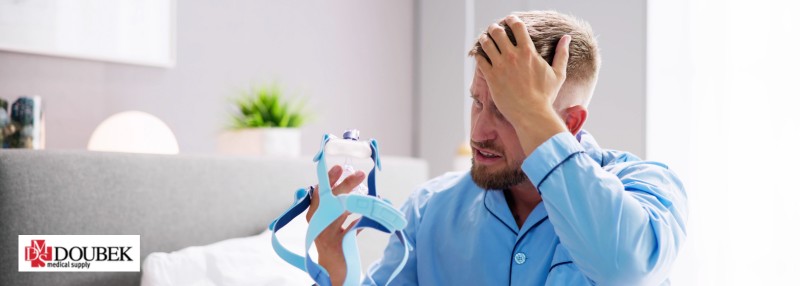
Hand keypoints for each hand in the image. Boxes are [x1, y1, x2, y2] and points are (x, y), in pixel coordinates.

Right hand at [305, 165, 365, 285]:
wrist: (331, 267)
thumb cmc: (334, 241)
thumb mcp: (336, 222)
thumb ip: (344, 208)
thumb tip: (368, 192)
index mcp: (314, 213)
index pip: (320, 192)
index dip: (329, 179)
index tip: (339, 167)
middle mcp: (316, 222)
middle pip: (329, 199)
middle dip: (345, 185)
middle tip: (359, 174)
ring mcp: (323, 233)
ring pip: (340, 211)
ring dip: (356, 201)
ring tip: (370, 194)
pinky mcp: (334, 243)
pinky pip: (350, 229)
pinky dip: (360, 221)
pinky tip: (370, 216)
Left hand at [475, 15, 571, 154]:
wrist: (531, 114)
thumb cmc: (546, 96)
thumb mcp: (558, 73)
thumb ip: (562, 54)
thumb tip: (567, 38)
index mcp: (528, 52)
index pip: (517, 27)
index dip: (512, 20)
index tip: (510, 20)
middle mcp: (513, 56)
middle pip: (498, 32)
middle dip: (495, 28)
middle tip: (494, 28)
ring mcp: (500, 66)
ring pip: (487, 44)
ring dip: (485, 38)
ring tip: (485, 39)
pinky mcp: (491, 77)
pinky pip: (480, 59)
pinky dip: (479, 54)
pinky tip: (480, 54)